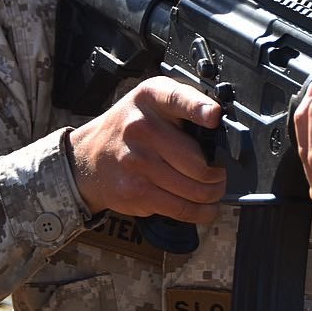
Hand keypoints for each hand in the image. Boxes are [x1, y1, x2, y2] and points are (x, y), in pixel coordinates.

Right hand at [66, 77, 226, 223]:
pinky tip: (206, 208)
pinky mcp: (136, 191)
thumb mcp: (150, 104)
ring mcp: (137, 162)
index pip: (177, 98)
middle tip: (219, 173)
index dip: (198, 108)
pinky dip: (202, 212)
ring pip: (195, 188)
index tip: (213, 116)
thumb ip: (184, 106)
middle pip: (199, 160)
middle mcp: (141, 127)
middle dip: (218, 172)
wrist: (88, 158)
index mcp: (150, 98)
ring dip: (213, 193)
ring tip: (214, 189)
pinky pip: (182, 208)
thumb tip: (223, 130)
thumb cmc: (129, 129)